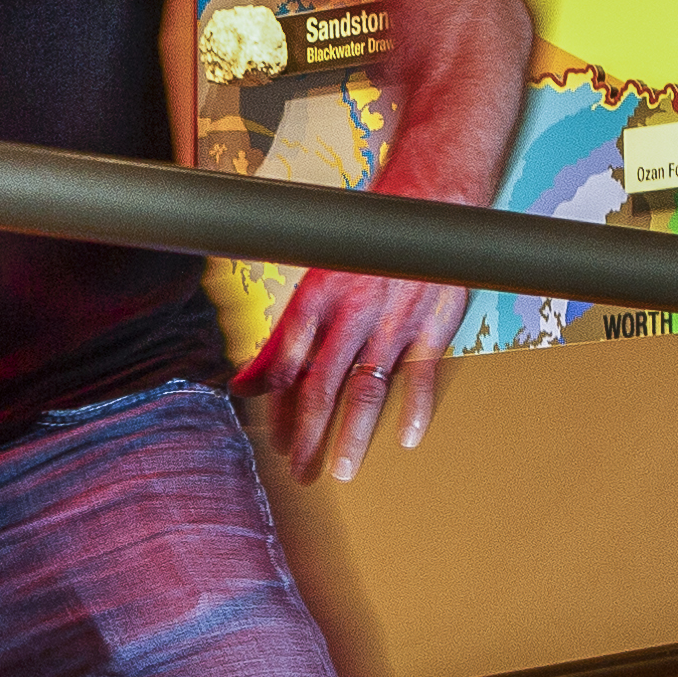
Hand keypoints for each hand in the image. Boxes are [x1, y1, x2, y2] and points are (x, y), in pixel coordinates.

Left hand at [238, 259, 463, 480]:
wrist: (426, 207)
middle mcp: (353, 309)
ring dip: (353, 433)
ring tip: (342, 469)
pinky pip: (422, 373)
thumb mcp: (313, 287)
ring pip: (368, 386)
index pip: (286, 364)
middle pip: (322, 384)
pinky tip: (406, 438)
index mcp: (316, 297)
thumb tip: (243, 384)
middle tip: (300, 469)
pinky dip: (415, 408)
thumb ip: (281, 340)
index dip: (276, 407)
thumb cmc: (363, 252)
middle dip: (308, 433)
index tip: (273, 442)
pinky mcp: (434, 323)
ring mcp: (395, 319)